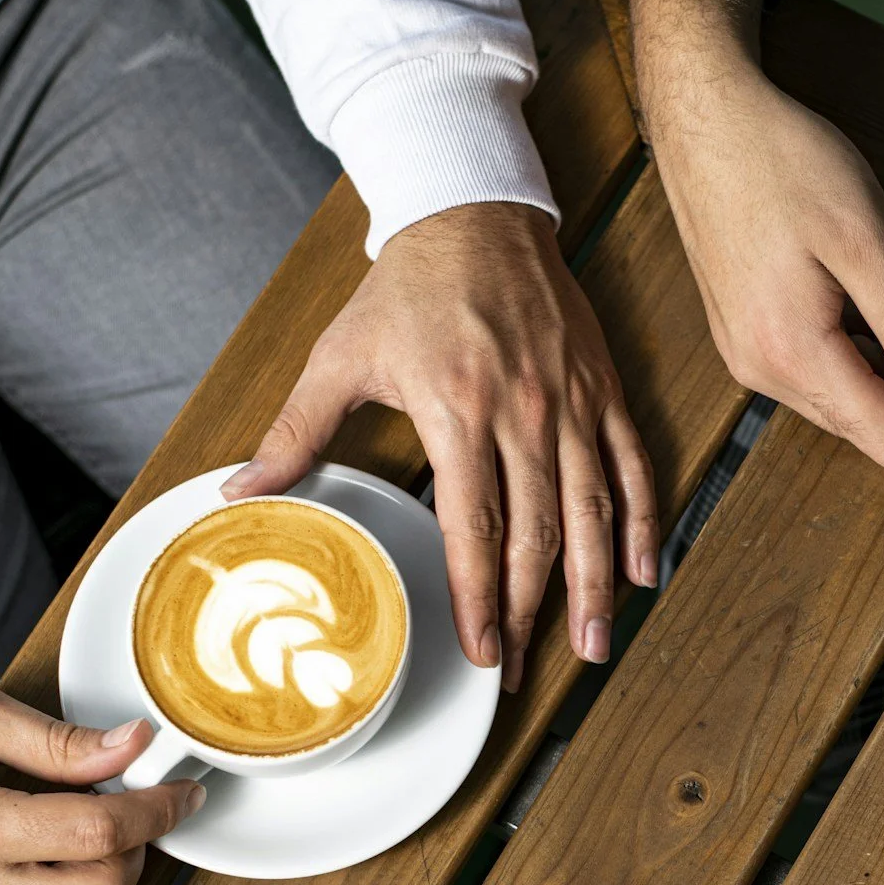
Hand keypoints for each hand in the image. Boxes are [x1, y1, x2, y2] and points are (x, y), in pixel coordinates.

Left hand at [226, 200, 655, 691]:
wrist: (476, 215)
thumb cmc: (408, 287)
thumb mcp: (340, 355)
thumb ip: (296, 432)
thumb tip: (242, 492)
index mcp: (458, 407)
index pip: (475, 526)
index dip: (479, 598)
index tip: (480, 651)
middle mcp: (523, 411)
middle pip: (538, 534)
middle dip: (531, 611)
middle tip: (522, 669)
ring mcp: (570, 402)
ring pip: (593, 511)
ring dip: (594, 586)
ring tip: (594, 646)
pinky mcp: (602, 389)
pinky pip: (632, 465)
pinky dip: (641, 521)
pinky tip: (640, 571)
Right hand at [628, 0, 883, 466]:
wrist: (704, 112)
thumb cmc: (779, 162)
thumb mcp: (864, 243)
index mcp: (792, 356)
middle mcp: (765, 368)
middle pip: (873, 409)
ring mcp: (753, 347)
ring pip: (853, 371)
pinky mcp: (750, 322)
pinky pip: (824, 340)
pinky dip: (866, 308)